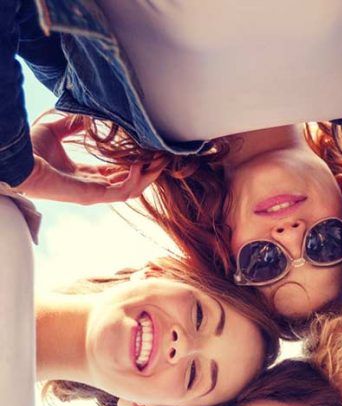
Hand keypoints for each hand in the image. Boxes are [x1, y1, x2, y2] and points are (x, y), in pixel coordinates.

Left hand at [17, 114, 164, 203]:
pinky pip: (122, 192)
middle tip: (162, 158)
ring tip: (158, 162)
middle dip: (148, 171)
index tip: (147, 152)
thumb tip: (87, 114)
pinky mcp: (92, 195)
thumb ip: (73, 124)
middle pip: (129, 184)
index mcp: (83, 175)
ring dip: (147, 177)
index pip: (116, 173)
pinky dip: (134, 180)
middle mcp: (91, 187)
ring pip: (131, 190)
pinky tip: (140, 165)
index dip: (134, 163)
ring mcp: (93, 194)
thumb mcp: (56, 130)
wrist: (18, 159)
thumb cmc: (30, 148)